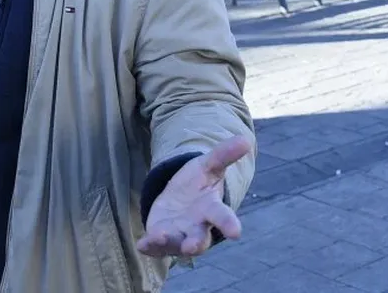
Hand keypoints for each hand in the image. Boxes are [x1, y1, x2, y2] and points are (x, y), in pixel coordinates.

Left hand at [137, 136, 251, 257]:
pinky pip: (155, 247)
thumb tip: (246, 139)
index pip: (222, 217)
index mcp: (212, 210)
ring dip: (168, 242)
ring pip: (175, 244)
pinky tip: (141, 245)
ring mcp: (178, 235)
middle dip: (196, 244)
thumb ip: (224, 154)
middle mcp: (197, 228)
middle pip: (200, 240)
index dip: (229, 224)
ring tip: (159, 236)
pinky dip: (149, 247)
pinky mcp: (160, 238)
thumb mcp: (209, 165)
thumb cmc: (199, 183)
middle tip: (192, 247)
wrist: (180, 197)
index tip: (236, 232)